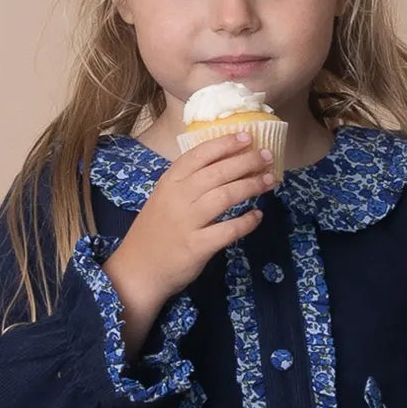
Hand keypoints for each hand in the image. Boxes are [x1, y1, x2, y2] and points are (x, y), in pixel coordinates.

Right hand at [107, 130, 275, 312]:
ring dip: (251, 186)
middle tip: (267, 156)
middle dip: (246, 161)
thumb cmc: (155, 233)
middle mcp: (178, 198)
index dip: (225, 144)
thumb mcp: (164, 199)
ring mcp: (187, 222)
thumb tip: (224, 165)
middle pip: (217, 173)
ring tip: (269, 181)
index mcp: (169, 182)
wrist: (137, 271)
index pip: (200, 155)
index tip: (247, 136)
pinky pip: (228, 230)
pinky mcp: (197, 247)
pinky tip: (257, 216)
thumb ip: (187, 183)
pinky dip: (246, 222)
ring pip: (225, 196)